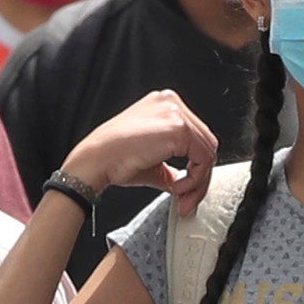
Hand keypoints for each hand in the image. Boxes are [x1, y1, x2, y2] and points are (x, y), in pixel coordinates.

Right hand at [62, 91, 218, 213]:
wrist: (96, 160)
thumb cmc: (113, 158)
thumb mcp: (151, 160)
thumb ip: (171, 166)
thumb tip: (183, 180)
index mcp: (164, 105)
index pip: (195, 136)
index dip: (195, 166)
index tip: (186, 189)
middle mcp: (171, 103)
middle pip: (205, 143)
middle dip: (200, 177)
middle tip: (188, 200)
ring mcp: (175, 113)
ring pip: (207, 151)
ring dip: (198, 181)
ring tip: (180, 196)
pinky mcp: (178, 128)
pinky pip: (202, 158)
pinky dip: (194, 178)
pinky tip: (176, 187)